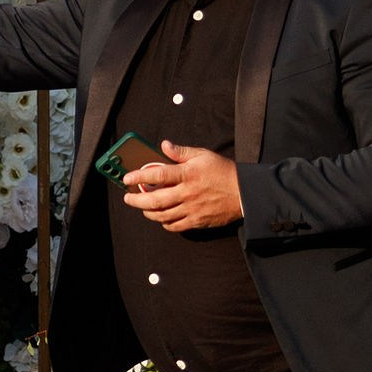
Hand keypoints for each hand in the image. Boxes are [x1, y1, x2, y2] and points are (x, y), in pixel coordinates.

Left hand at [123, 142, 244, 232]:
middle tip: (128, 197)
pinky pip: (175, 226)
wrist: (244, 193)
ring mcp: (191, 209)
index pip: (157, 175)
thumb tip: (164, 145)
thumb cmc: (223, 171)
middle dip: (136, 200)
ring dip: (148, 212)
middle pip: (154, 200)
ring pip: (162, 215)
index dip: (139, 176)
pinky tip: (161, 217)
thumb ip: (181, 152)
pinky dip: (164, 223)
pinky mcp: (197, 221)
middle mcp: (187, 193)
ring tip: (142, 207)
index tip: (127, 178)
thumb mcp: (203, 155)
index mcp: (187, 174)